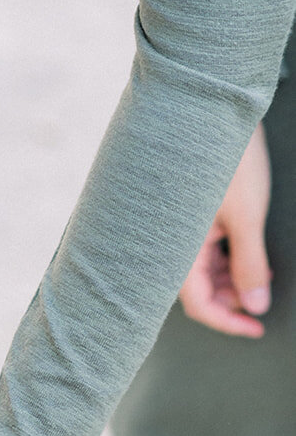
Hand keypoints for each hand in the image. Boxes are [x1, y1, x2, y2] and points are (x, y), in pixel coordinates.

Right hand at [178, 122, 271, 337]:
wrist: (210, 106)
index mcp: (179, 250)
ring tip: (261, 270)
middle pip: (200, 290)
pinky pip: (203, 248)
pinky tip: (247, 250)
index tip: (256, 328)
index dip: (228, 322)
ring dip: (232, 277)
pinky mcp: (188, 215)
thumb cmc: (224, 156)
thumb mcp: (248, 215)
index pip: (199, 305)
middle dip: (233, 298)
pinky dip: (226, 256)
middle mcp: (173, 244)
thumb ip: (251, 264)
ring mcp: (180, 230)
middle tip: (263, 296)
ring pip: (203, 270)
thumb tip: (255, 304)